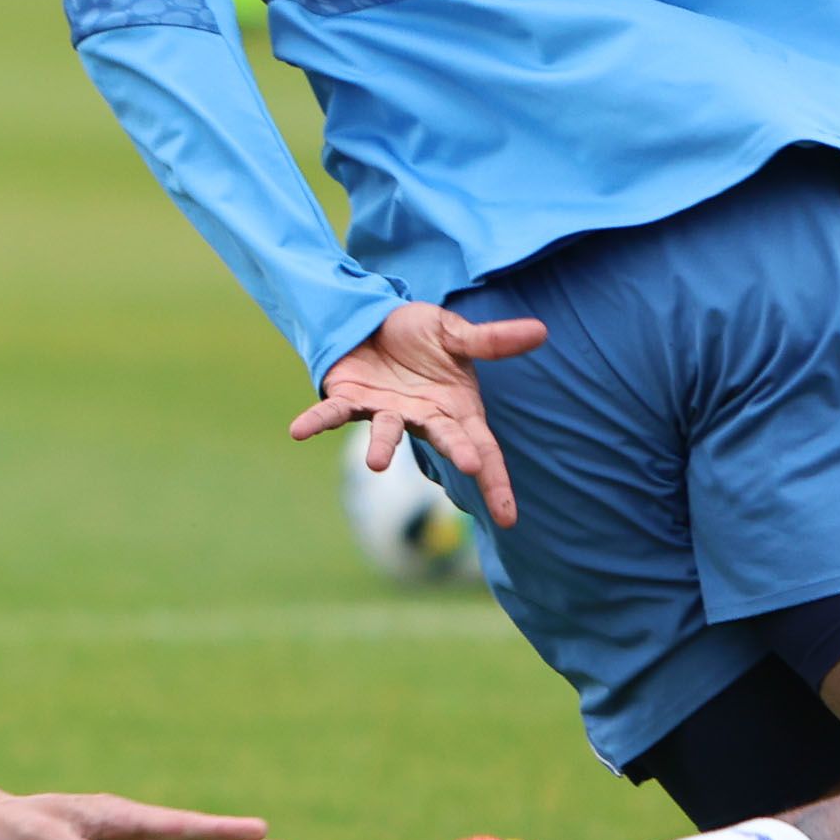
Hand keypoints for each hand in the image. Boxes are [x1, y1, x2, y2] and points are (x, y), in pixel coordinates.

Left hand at [292, 299, 544, 527]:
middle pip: (446, 441)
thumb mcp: (456, 335)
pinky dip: (317, 421)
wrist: (374, 323)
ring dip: (384, 447)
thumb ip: (491, 340)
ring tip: (379, 463)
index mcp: (455, 409)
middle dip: (458, 453)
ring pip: (388, 432)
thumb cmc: (420, 338)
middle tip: (472, 469)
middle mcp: (422, 418)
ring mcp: (386, 411)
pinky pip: (333, 413)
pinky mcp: (350, 399)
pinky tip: (298, 431)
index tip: (507, 517)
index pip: (483, 449)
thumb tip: (541, 331)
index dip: (496, 481)